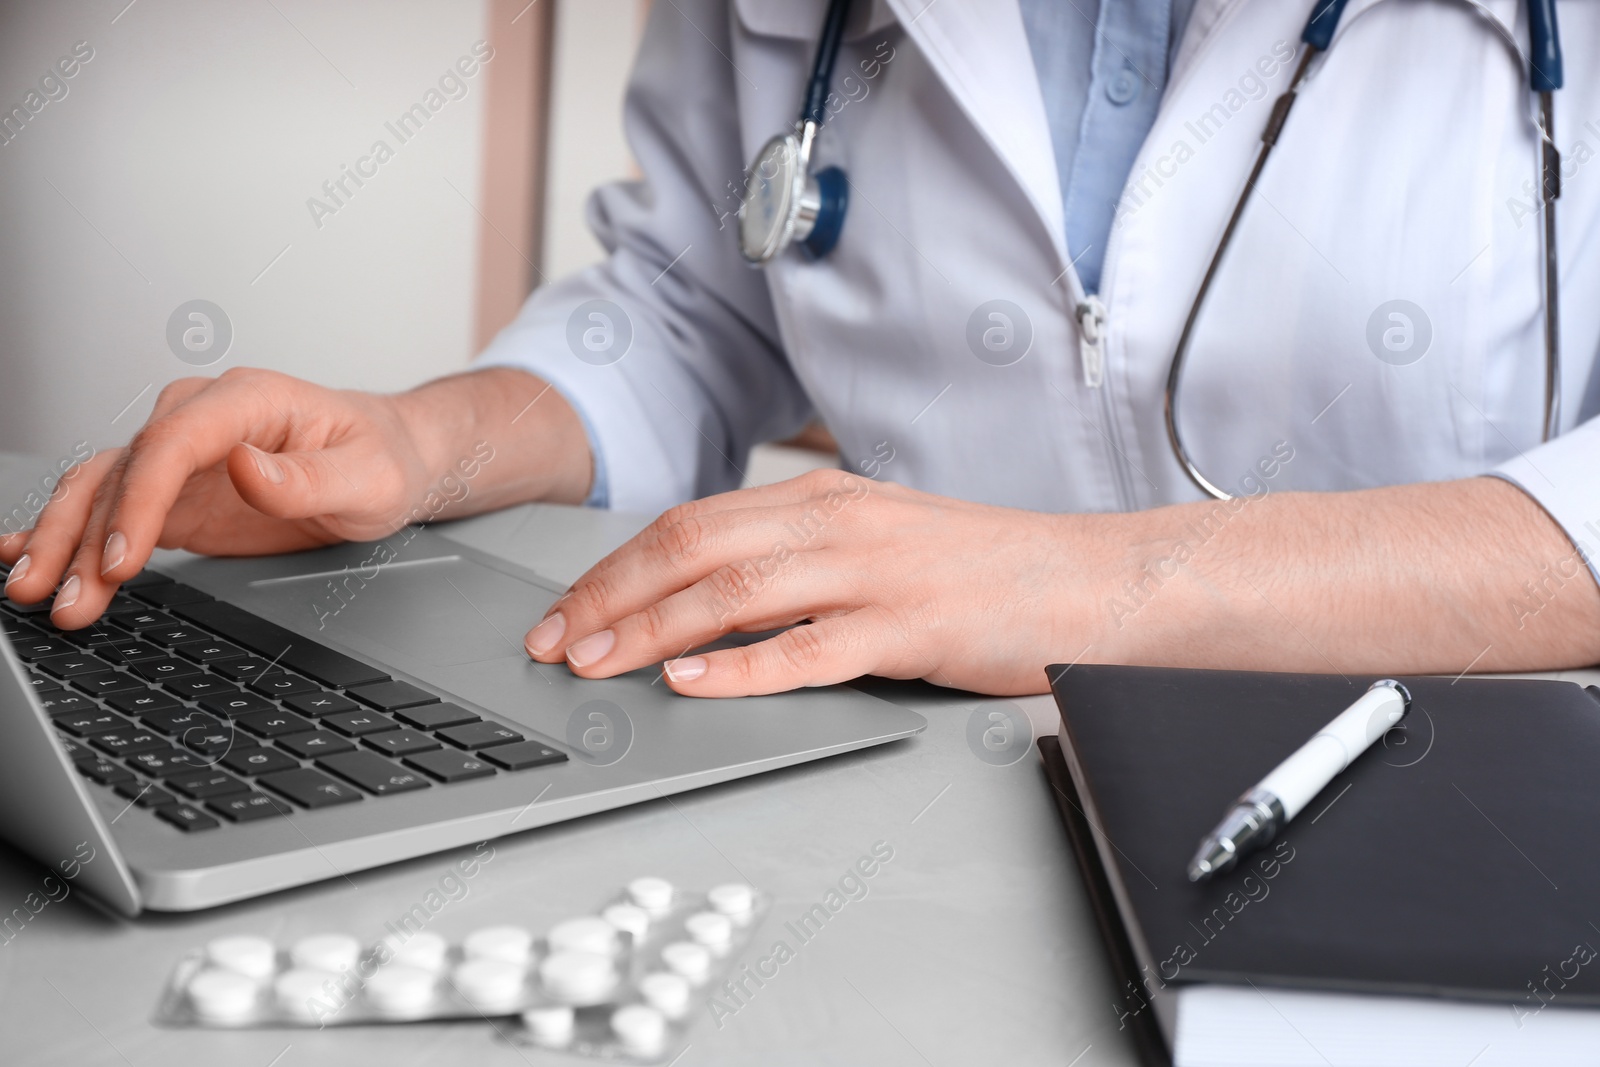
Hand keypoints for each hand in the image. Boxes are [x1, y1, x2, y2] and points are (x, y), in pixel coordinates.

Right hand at [0, 368, 442, 628]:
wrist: (390, 459)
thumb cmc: (383, 458)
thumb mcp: (368, 476)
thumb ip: (307, 479)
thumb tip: (245, 469)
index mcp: (246, 400)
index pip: (173, 444)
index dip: (139, 501)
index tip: (122, 559)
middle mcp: (200, 418)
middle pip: (122, 470)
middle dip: (81, 534)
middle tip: (58, 594)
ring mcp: (180, 456)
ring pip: (101, 493)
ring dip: (65, 545)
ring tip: (39, 596)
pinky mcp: (174, 495)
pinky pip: (109, 512)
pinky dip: (69, 538)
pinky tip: (26, 560)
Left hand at [522, 470, 1108, 695]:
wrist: (1087, 581)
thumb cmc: (984, 569)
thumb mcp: (878, 540)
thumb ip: (800, 555)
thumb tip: (708, 593)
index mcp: (824, 497)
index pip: (691, 522)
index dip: (616, 566)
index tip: (567, 609)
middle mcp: (838, 523)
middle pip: (693, 546)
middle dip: (609, 595)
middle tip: (554, 640)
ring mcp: (873, 573)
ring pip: (733, 592)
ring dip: (651, 629)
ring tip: (597, 661)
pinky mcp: (909, 627)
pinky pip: (807, 649)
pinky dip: (740, 668)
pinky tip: (692, 682)